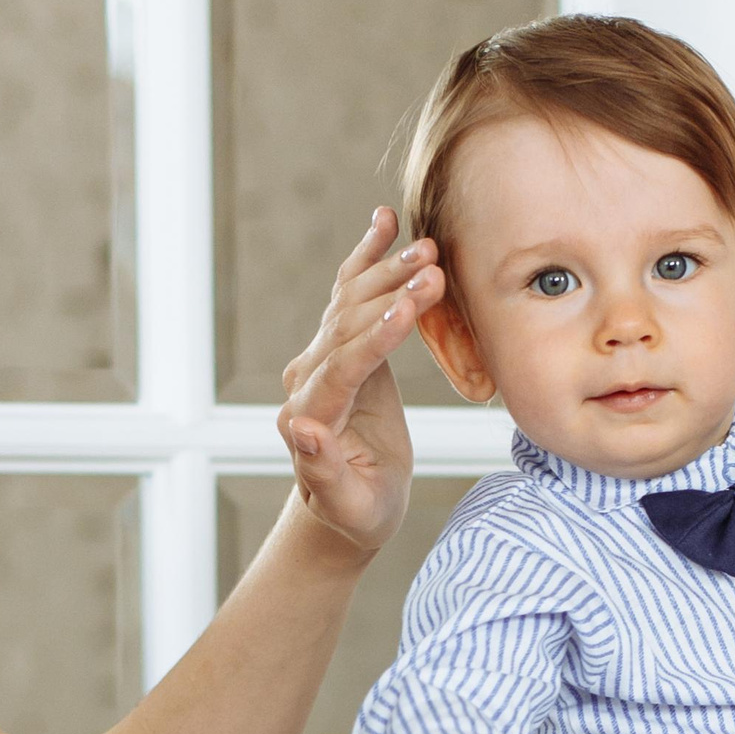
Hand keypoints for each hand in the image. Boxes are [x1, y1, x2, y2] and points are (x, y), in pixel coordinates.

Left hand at [275, 208, 430, 559]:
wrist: (345, 505)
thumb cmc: (357, 512)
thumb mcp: (347, 504)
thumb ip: (322, 471)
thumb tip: (300, 427)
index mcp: (310, 416)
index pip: (343, 366)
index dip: (376, 336)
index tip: (410, 308)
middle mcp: (307, 379)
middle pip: (347, 324)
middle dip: (390, 293)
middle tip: (434, 267)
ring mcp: (320, 357)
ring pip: (350, 301)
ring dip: (387, 269)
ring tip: (427, 246)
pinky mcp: (339, 346)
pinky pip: (349, 293)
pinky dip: (366, 256)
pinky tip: (384, 221)